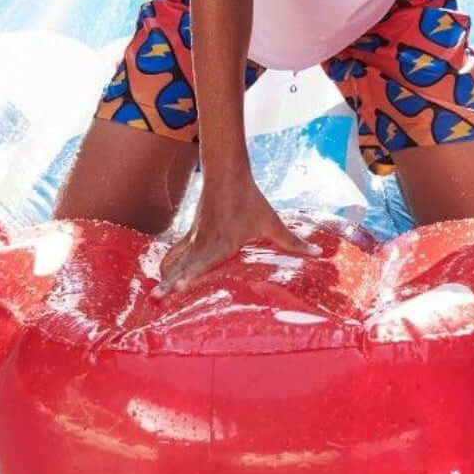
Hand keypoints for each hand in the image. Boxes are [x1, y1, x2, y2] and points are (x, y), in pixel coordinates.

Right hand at [154, 176, 317, 296]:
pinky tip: (160, 276)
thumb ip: (293, 242)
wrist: (227, 175)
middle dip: (172, 284)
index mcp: (223, 242)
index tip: (179, 285)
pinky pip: (178, 252)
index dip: (191, 274)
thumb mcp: (272, 222)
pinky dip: (169, 264)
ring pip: (179, 261)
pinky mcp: (192, 233)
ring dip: (166, 278)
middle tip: (158, 299)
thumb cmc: (250, 200)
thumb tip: (319, 253)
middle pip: (187, 266)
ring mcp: (196, 238)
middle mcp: (206, 242)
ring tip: (154, 296)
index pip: (205, 262)